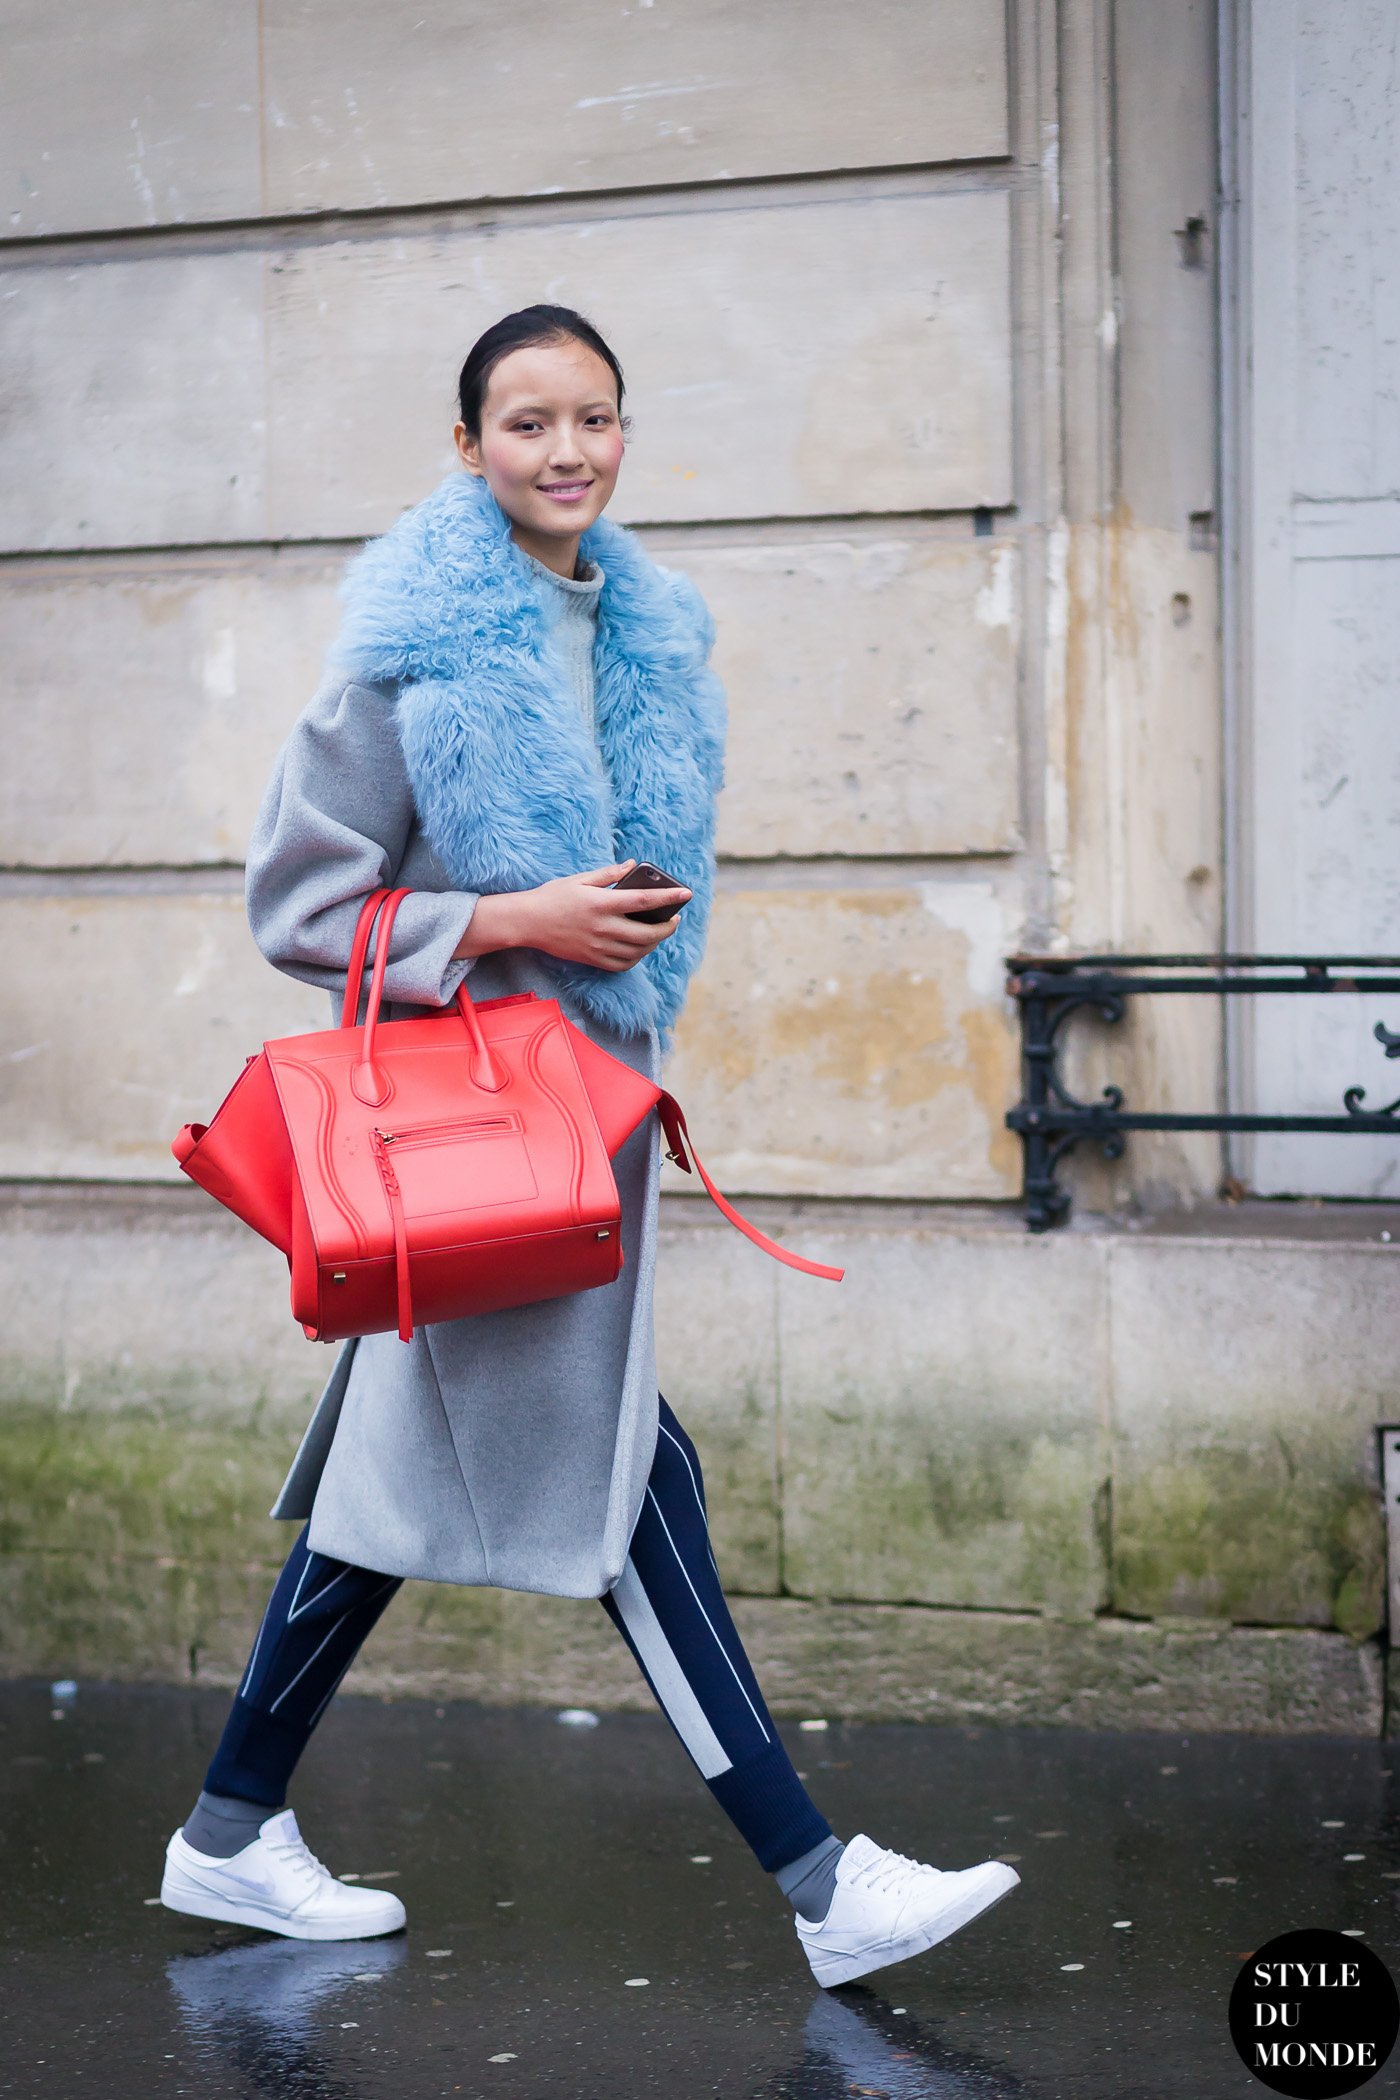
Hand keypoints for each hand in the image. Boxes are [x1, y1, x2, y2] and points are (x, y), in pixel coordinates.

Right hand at [453, 860, 691, 970]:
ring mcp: (598, 947)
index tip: (686, 894)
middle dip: (667, 927)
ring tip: (658, 933)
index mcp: (601, 903)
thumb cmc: (553, 896)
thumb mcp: (580, 879)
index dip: (668, 897)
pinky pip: (622, 965)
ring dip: (654, 943)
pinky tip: (639, 948)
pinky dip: (636, 958)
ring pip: (638, 951)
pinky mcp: (592, 959)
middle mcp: (602, 927)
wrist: (527, 922)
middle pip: (647, 933)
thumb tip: (633, 865)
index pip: (644, 900)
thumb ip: (609, 874)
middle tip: (673, 919)